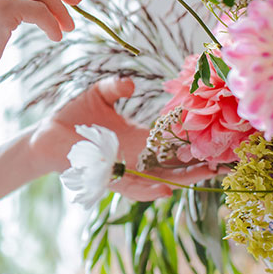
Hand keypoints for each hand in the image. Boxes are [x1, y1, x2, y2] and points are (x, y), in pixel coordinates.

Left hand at [31, 77, 214, 199]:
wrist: (47, 134)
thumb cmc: (74, 116)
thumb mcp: (99, 94)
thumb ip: (116, 87)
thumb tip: (132, 83)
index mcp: (138, 137)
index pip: (172, 139)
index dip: (193, 137)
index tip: (217, 133)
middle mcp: (136, 156)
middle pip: (174, 162)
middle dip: (199, 163)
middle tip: (226, 159)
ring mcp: (124, 169)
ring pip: (160, 178)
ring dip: (183, 177)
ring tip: (207, 173)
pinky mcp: (108, 179)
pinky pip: (132, 188)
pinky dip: (149, 190)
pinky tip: (167, 188)